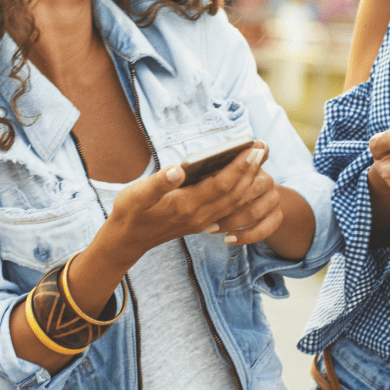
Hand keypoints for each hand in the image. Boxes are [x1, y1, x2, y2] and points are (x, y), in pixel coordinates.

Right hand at [100, 142, 276, 263]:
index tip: (252, 149)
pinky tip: (245, 180)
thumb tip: (177, 169)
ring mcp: (201, 221)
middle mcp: (198, 216)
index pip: (221, 184)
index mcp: (185, 205)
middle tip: (262, 149)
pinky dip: (240, 193)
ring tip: (258, 160)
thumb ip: (158, 183)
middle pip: (234, 193)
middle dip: (250, 171)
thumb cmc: (130, 213)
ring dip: (248, 181)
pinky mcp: (200, 222)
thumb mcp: (136, 196)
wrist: (127, 241)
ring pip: (233, 203)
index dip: (239, 167)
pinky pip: (227, 209)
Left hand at [204, 142, 284, 245]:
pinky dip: (246, 236)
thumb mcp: (218, 170)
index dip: (234, 169)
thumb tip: (180, 171)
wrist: (255, 198)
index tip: (213, 181)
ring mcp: (273, 198)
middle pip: (248, 190)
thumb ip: (211, 167)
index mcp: (253, 161)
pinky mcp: (276, 216)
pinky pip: (264, 230)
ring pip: (254, 212)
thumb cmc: (225, 182)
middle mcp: (266, 179)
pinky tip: (228, 240)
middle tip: (202, 213)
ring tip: (210, 229)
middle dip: (225, 204)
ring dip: (231, 222)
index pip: (247, 163)